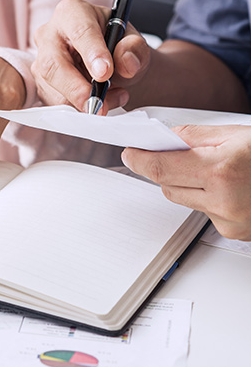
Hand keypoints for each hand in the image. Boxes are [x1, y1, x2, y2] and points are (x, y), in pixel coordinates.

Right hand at [31, 0, 151, 113]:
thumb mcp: (133, 43)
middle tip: (98, 105)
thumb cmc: (117, 46)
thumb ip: (134, 49)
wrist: (110, 65)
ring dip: (81, 102)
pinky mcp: (41, 84)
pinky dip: (77, 108)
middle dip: (76, 88)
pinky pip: (53, 101)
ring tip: (113, 99)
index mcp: (72, 13)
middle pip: (53, 63)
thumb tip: (127, 63)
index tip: (105, 74)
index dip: (92, 53)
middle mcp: (49, 34)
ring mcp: (41, 60)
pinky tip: (100, 102)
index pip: (79, 31)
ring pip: (51, 87)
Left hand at [121, 125, 250, 240]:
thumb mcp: (238, 134)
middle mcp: (224, 201)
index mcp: (222, 171)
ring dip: (187, 183)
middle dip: (166, 168)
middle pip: (168, 186)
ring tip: (216, 169)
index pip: (161, 168)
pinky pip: (203, 211)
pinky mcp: (234, 232)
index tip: (129, 153)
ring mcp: (229, 221)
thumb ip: (195, 136)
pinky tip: (230, 187)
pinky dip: (207, 197)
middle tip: (176, 154)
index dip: (139, 159)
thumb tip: (165, 137)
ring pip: (183, 199)